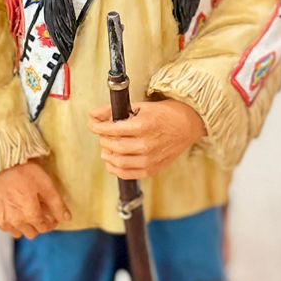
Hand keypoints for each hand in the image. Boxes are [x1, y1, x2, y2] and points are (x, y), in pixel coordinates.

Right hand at [0, 160, 70, 238]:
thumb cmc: (22, 171)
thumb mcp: (45, 184)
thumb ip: (57, 204)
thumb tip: (67, 218)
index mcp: (30, 215)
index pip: (44, 228)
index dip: (50, 222)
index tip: (51, 215)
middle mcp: (16, 222)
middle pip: (32, 233)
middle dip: (38, 225)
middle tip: (39, 211)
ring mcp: (3, 221)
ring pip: (18, 233)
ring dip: (24, 226)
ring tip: (25, 210)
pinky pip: (5, 228)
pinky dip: (11, 223)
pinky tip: (13, 209)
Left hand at [87, 98, 206, 180]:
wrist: (188, 125)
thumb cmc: (165, 114)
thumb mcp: (140, 106)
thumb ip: (114, 110)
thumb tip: (93, 115)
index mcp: (143, 126)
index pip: (111, 129)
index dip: (97, 127)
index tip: (93, 124)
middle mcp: (146, 145)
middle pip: (113, 146)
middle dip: (103, 139)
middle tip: (103, 133)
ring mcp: (150, 159)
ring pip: (117, 162)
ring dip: (107, 153)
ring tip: (107, 147)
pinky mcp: (152, 170)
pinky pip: (127, 174)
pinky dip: (115, 168)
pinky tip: (113, 160)